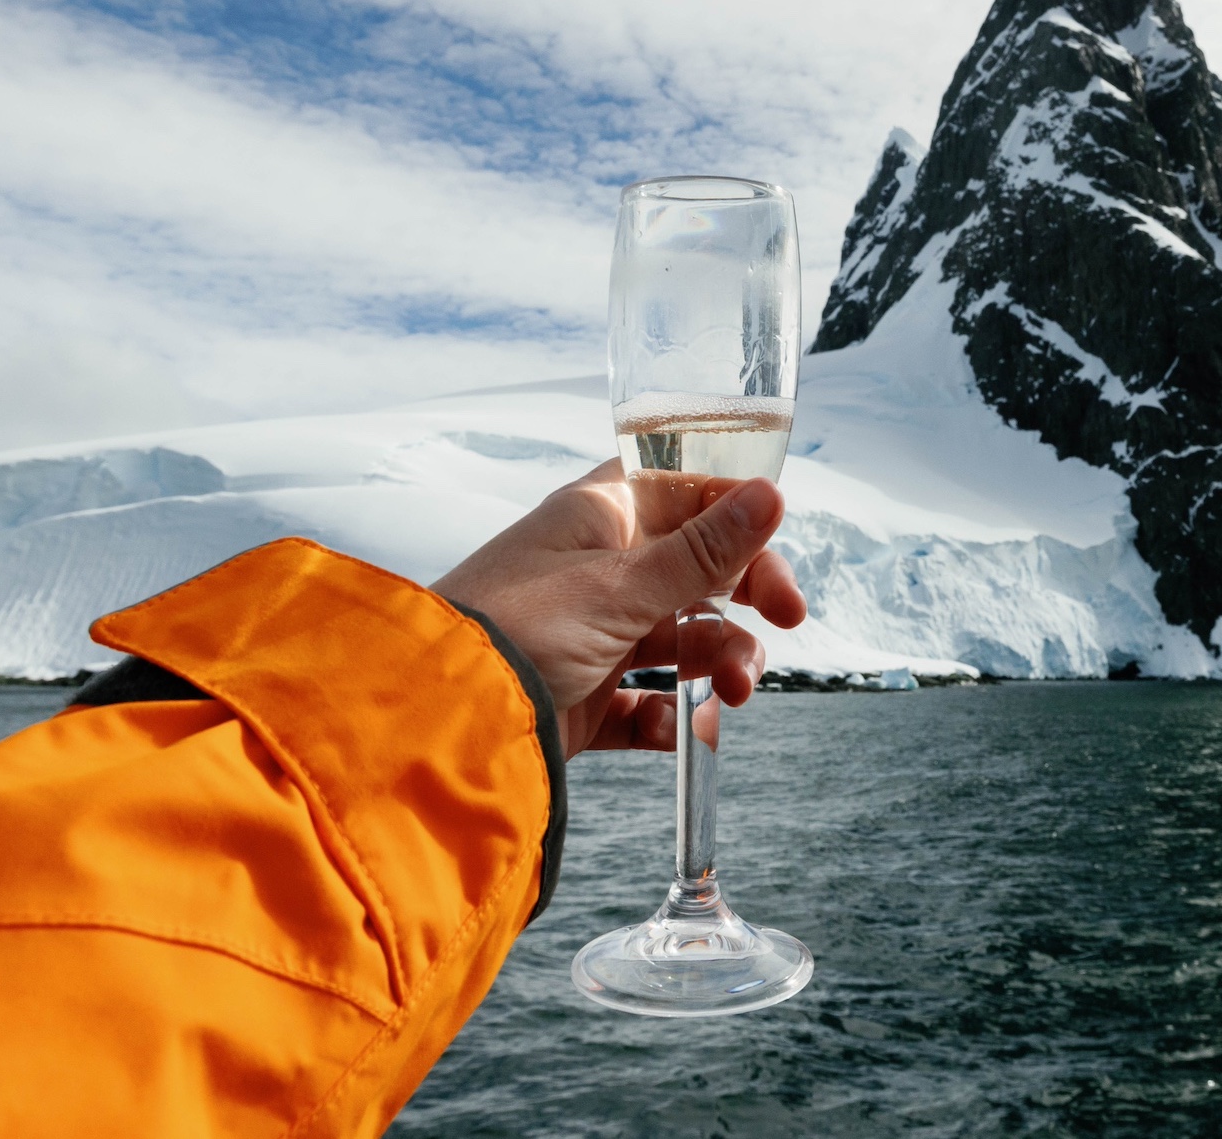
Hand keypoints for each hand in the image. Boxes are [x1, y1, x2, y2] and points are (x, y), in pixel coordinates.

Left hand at [431, 460, 807, 755]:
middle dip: (745, 597)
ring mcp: (589, 635)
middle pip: (695, 569)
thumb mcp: (621, 588)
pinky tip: (681, 730)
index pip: (684, 491)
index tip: (776, 545)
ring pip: (680, 638)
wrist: (437, 722)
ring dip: (719, 662)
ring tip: (731, 693)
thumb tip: (771, 494)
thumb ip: (703, 552)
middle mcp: (596, 570)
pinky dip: (671, 718)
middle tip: (784, 622)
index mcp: (598, 517)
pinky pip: (645, 703)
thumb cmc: (515, 630)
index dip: (736, 513)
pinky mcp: (581, 699)